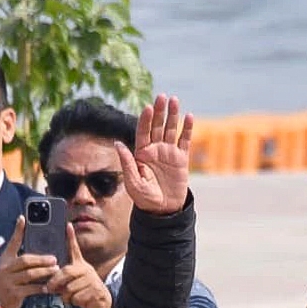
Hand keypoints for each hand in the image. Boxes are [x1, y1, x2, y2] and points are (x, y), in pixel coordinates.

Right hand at [0, 216, 56, 307]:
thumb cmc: (7, 280)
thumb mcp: (8, 265)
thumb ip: (18, 252)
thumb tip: (27, 233)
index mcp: (6, 260)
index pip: (12, 242)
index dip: (17, 230)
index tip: (23, 218)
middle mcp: (5, 269)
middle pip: (25, 260)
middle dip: (41, 259)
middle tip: (54, 259)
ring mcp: (9, 282)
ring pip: (30, 275)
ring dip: (44, 272)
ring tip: (55, 270)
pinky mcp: (14, 294)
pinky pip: (31, 289)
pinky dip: (41, 288)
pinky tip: (50, 287)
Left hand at [45, 226, 112, 307]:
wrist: (101, 303)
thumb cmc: (83, 292)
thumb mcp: (72, 283)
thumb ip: (62, 281)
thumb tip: (49, 283)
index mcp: (80, 265)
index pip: (75, 250)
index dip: (71, 238)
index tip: (68, 225)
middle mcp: (87, 270)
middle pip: (67, 272)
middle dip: (56, 281)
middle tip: (50, 288)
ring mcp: (92, 280)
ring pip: (69, 288)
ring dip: (66, 296)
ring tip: (70, 297)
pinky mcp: (95, 291)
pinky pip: (76, 297)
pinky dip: (74, 302)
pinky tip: (80, 301)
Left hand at [115, 94, 192, 215]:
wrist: (163, 210)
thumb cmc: (145, 199)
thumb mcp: (133, 183)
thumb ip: (127, 163)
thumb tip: (117, 144)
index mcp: (141, 154)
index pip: (143, 132)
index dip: (145, 120)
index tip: (147, 107)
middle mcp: (155, 150)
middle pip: (157, 126)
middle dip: (159, 111)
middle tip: (162, 96)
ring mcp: (168, 153)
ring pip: (171, 129)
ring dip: (173, 115)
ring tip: (174, 100)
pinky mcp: (181, 158)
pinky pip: (184, 140)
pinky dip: (187, 129)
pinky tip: (189, 116)